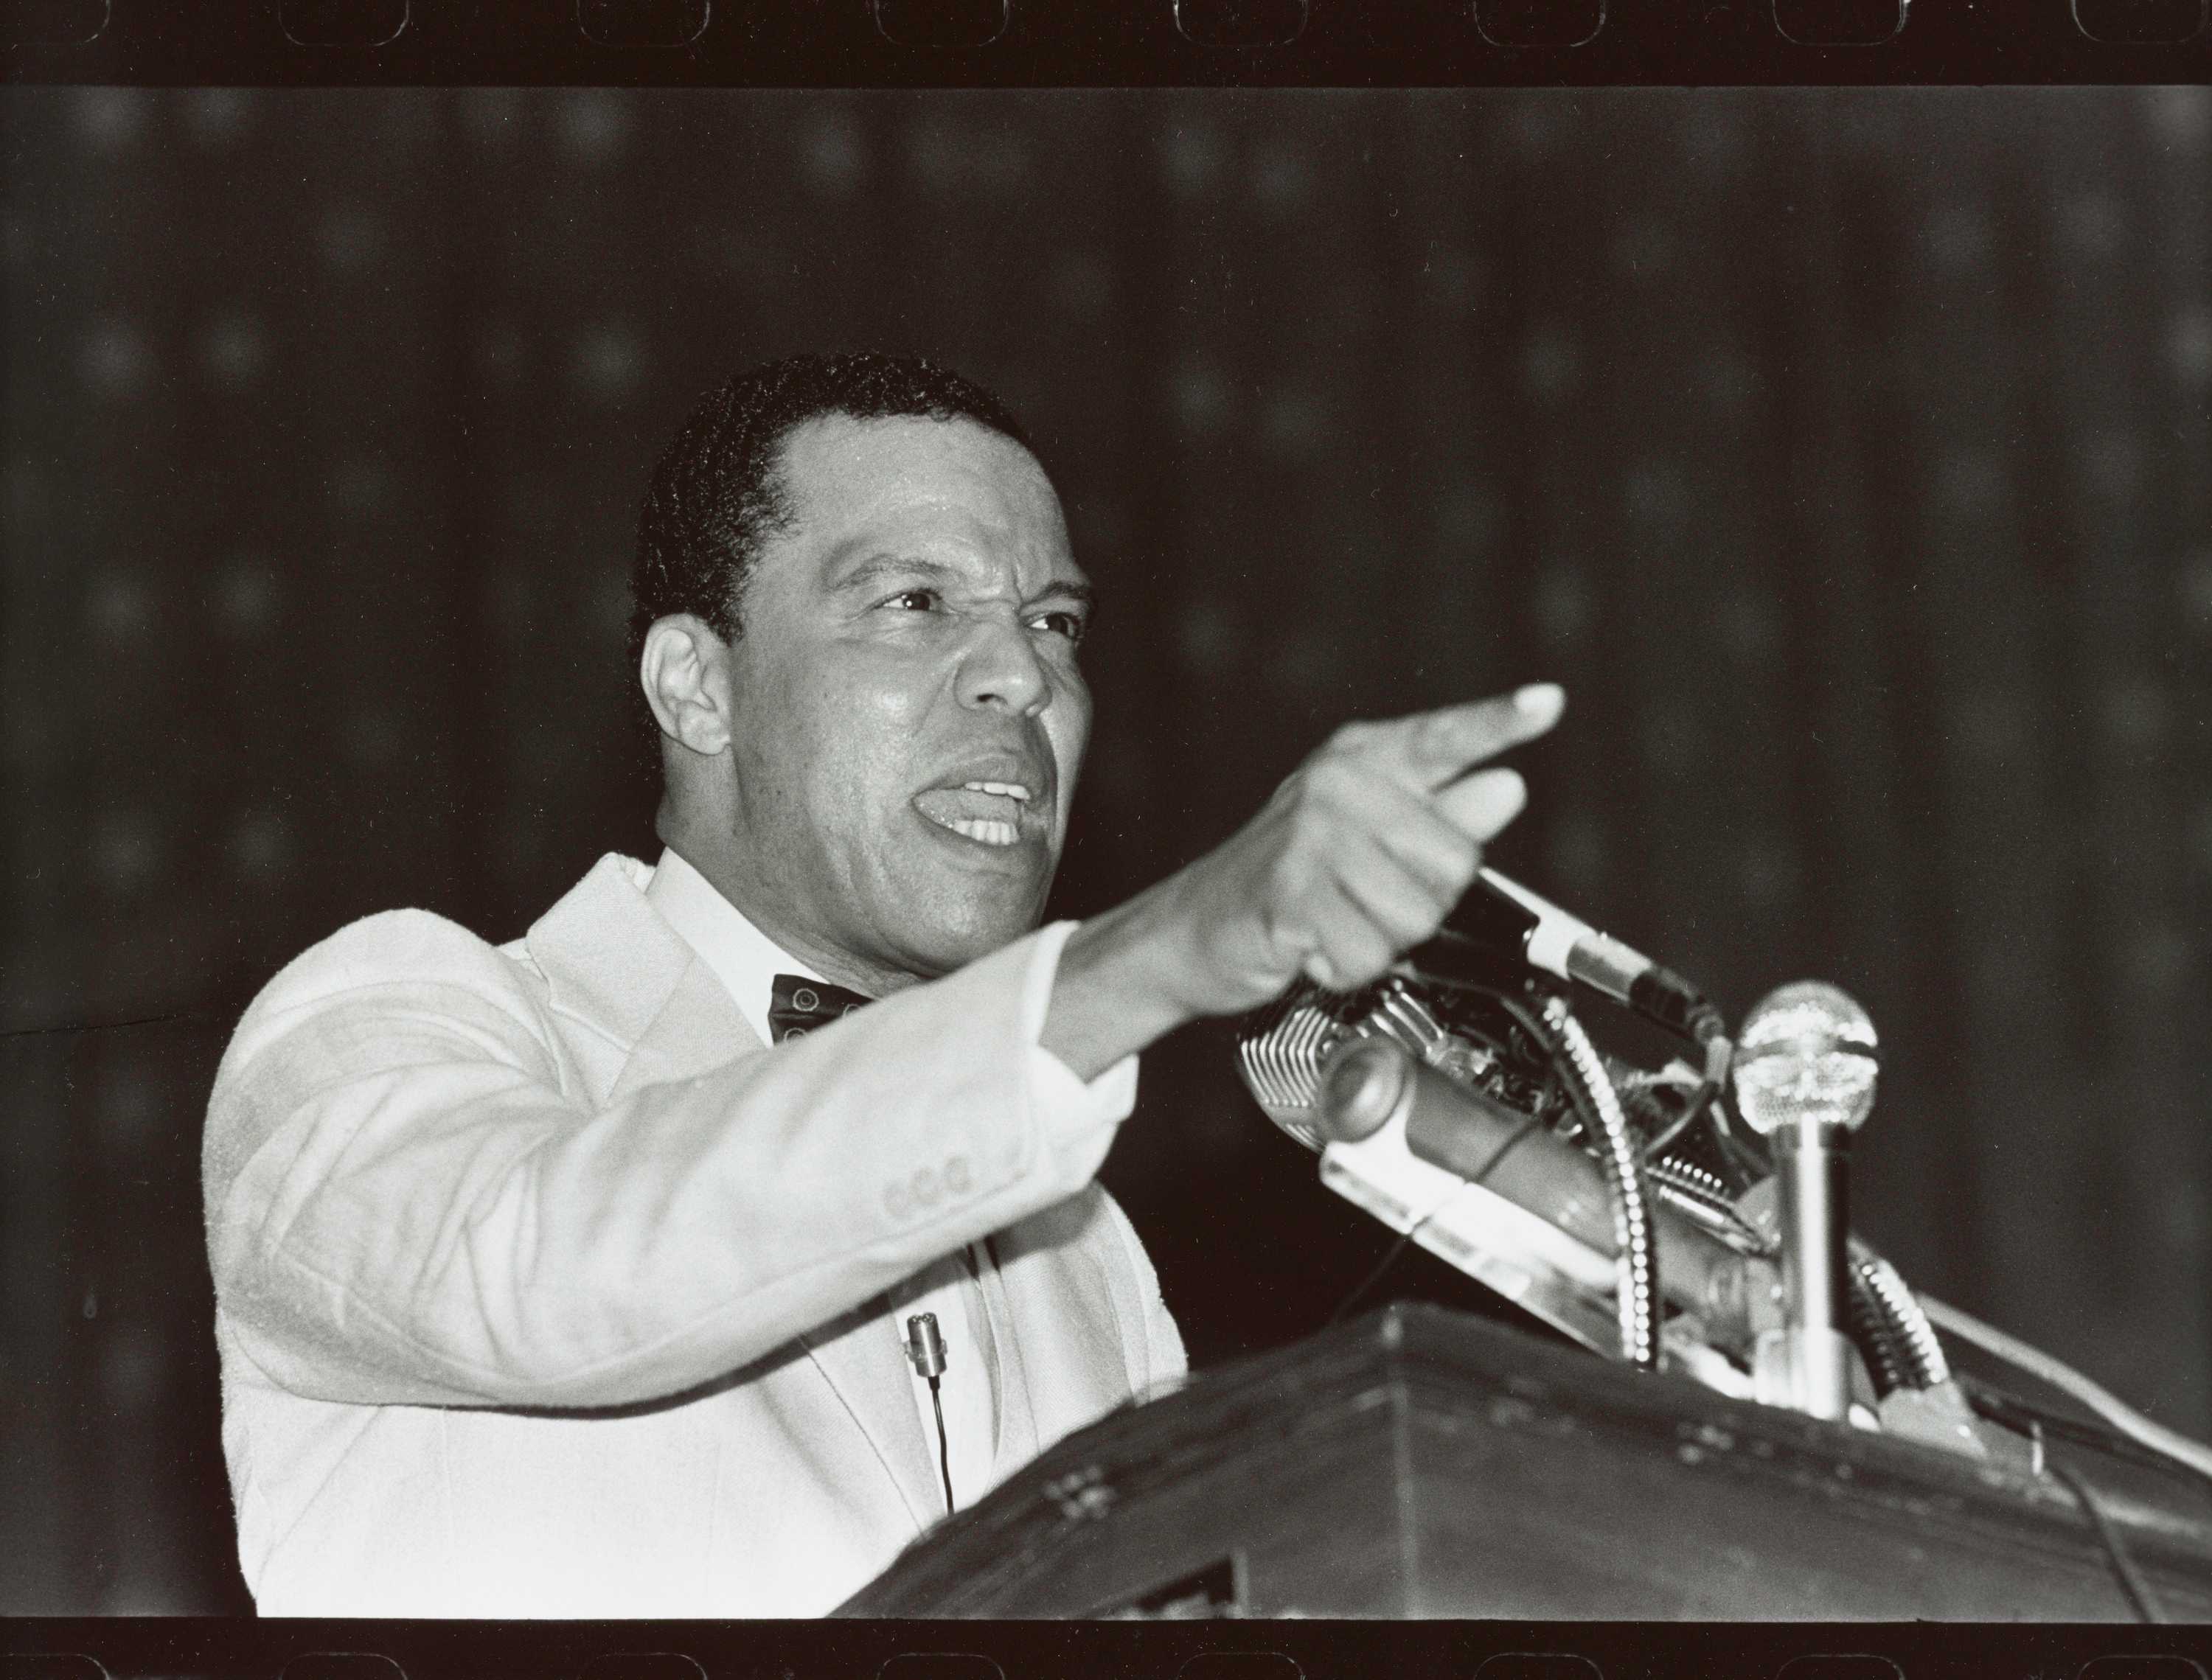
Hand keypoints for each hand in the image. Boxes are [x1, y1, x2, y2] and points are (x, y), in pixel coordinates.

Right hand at [1043, 684, 1564, 1077]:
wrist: (1191, 930)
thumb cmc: (1288, 881)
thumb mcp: (1369, 840)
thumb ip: (1441, 816)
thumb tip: (1506, 786)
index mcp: (1363, 761)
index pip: (1444, 739)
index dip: (1497, 723)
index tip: (1547, 702)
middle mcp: (1337, 784)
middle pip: (1454, 863)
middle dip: (1423, 904)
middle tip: (1363, 902)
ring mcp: (1310, 833)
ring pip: (1416, 915)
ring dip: (1382, 942)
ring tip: (1335, 922)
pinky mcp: (1289, 889)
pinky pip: (1369, 952)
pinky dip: (1347, 969)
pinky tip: (1312, 946)